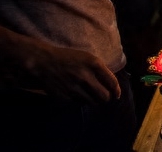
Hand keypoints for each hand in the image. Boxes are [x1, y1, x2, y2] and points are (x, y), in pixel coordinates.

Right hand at [0, 41, 118, 104]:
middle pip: (104, 96)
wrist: (44, 62)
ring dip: (95, 101)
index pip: (112, 82)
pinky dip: (81, 101)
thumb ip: (100, 69)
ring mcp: (75, 88)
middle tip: (105, 97)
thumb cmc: (68, 57)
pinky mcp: (65, 96)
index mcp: (94, 64)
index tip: (117, 95)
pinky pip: (79, 103)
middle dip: (107, 98)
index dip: (117, 91)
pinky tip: (79, 96)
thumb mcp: (87, 58)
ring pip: (92, 102)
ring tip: (93, 97)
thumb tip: (111, 84)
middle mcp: (86, 77)